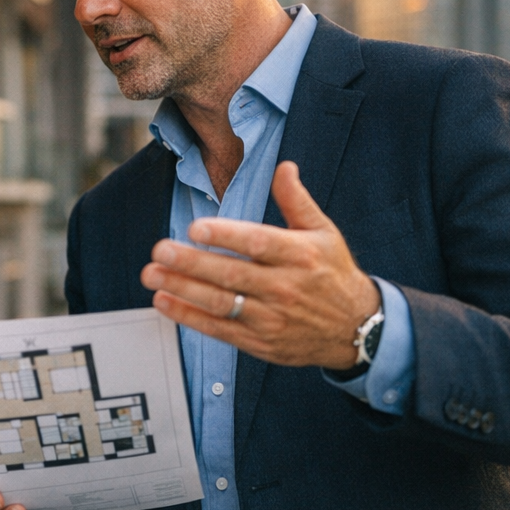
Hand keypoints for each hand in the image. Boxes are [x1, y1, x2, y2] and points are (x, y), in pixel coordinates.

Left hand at [140, 161, 379, 370]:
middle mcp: (285, 288)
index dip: (226, 235)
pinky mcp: (261, 342)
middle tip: (160, 250)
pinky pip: (220, 329)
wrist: (357, 329)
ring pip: (221, 303)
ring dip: (182, 289)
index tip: (196, 227)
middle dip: (191, 263)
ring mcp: (272, 318)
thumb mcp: (323, 232)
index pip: (258, 243)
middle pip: (232, 274)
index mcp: (299, 255)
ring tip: (152, 275)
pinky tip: (165, 302)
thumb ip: (297, 200)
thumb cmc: (334, 273)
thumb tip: (283, 167)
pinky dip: (190, 317)